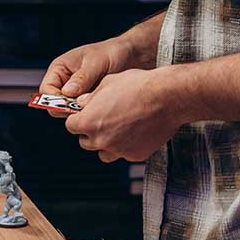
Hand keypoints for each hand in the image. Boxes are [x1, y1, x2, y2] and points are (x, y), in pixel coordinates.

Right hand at [39, 36, 135, 113]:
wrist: (131, 56)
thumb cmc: (111, 53)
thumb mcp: (95, 63)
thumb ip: (81, 78)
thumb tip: (67, 93)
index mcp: (59, 69)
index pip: (46, 90)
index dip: (54, 100)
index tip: (69, 105)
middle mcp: (64, 82)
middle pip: (55, 103)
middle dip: (67, 108)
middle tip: (84, 108)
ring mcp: (76, 93)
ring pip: (69, 110)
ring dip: (80, 111)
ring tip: (96, 106)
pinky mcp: (88, 100)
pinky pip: (83, 112)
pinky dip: (90, 113)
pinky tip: (102, 109)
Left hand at [63, 68, 181, 162]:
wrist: (168, 98)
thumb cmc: (139, 87)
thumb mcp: (106, 84)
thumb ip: (90, 98)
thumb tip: (82, 103)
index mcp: (89, 122)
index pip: (71, 126)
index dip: (77, 118)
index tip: (83, 115)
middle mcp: (102, 139)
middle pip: (85, 142)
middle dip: (89, 131)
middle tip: (100, 120)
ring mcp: (119, 150)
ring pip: (103, 153)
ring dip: (105, 143)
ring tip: (115, 130)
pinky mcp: (137, 155)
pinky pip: (124, 154)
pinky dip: (125, 147)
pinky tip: (132, 133)